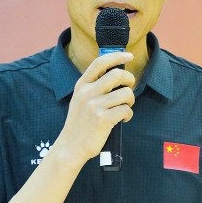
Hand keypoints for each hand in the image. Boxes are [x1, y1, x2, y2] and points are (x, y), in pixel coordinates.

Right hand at [52, 51, 134, 167]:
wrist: (71, 146)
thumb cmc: (79, 123)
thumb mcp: (79, 100)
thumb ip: (92, 87)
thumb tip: (116, 75)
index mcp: (81, 85)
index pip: (100, 62)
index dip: (117, 56)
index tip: (128, 56)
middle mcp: (87, 93)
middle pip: (117, 75)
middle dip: (129, 80)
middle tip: (129, 88)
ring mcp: (95, 106)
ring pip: (125, 94)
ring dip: (130, 101)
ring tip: (124, 108)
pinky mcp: (103, 119)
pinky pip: (126, 110)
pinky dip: (128, 115)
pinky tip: (122, 120)